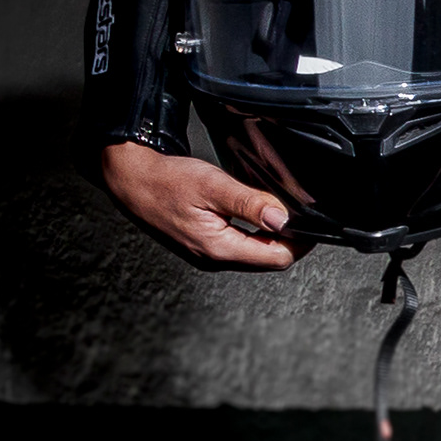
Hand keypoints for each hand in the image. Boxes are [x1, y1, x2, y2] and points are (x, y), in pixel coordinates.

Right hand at [100, 140, 297, 267]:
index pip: (277, 258)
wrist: (130, 181)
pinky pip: (239, 247)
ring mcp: (208, 256)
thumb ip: (250, 203)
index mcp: (219, 249)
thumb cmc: (165, 181)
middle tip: (299, 213)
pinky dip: (254, 234)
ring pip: (254, 254)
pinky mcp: (203, 248)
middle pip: (269, 259)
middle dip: (290, 239)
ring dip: (272, 236)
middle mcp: (214, 259)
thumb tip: (282, 218)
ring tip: (279, 211)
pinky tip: (256, 215)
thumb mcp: (212, 185)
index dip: (300, 241)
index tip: (310, 221)